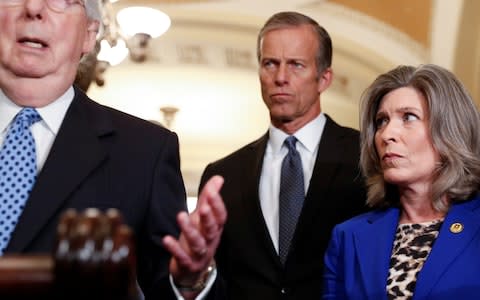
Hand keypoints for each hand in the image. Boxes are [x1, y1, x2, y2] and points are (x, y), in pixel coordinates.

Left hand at [163, 175, 225, 290]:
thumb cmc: (199, 239)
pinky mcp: (187, 264)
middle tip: (203, 207)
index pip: (220, 216)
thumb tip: (218, 178)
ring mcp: (199, 254)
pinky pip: (182, 257)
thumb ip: (208, 198)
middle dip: (208, 218)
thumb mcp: (203, 218)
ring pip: (197, 244)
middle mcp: (210, 241)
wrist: (192, 271)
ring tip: (181, 216)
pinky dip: (175, 249)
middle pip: (212, 230)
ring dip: (190, 231)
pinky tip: (167, 239)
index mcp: (215, 229)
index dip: (217, 204)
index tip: (212, 191)